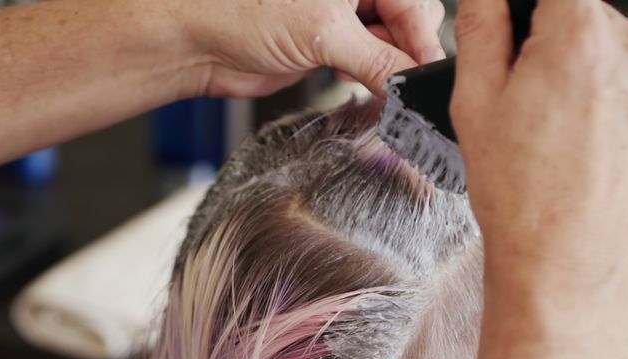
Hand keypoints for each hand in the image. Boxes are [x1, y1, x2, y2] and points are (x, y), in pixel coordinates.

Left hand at [179, 0, 446, 97]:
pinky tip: (348, 78)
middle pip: (408, 21)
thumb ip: (378, 60)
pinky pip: (366, 60)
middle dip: (403, 53)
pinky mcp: (328, 41)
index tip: (428, 77)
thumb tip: (413, 83)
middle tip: (394, 81)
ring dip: (384, 67)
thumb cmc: (243, 13)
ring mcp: (342, 13)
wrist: (199, 43)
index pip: (415, 3)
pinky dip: (366, 75)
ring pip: (388, 43)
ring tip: (362, 77)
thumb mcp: (324, 34)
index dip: (422, 41)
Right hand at [451, 0, 627, 297]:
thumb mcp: (476, 102)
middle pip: (576, 10)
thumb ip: (480, 27)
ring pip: (600, 45)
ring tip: (540, 128)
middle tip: (512, 95)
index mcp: (582, 36)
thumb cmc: (523, 198)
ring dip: (568, 67)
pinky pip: (622, 78)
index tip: (503, 30)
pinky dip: (594, 94)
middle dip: (541, 38)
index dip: (519, 9)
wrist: (567, 264)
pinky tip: (568, 142)